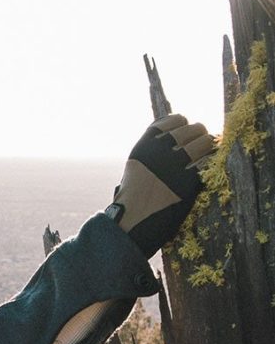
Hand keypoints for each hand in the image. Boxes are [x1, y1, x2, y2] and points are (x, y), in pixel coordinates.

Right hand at [109, 114, 215, 256]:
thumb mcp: (135, 169)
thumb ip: (151, 154)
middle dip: (200, 134)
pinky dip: (212, 161)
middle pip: (192, 128)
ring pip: (205, 141)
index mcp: (144, 146)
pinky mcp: (188, 181)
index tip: (185, 132)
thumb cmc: (131, 201)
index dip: (183, 124)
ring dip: (210, 146)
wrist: (131, 223)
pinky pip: (209, 161)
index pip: (172, 120)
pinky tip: (209, 167)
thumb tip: (172, 141)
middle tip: (202, 143)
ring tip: (209, 152)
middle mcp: (159, 151)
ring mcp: (174, 165)